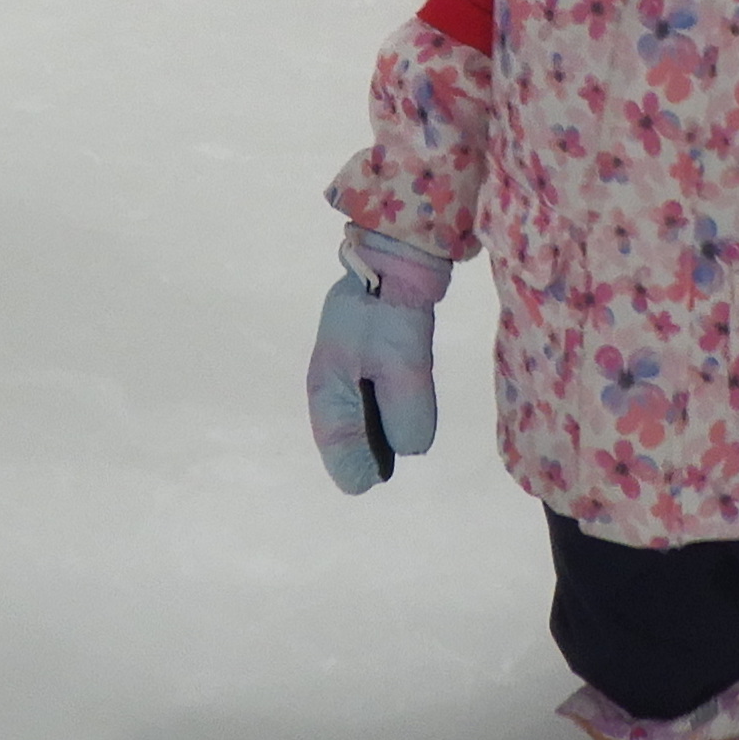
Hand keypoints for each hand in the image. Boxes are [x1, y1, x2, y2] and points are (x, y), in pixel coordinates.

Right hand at [306, 229, 447, 492]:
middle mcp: (330, 386)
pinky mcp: (361, 361)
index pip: (336, 449)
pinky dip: (382, 411)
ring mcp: (344, 372)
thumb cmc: (391, 311)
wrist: (393, 260)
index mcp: (328, 390)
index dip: (356, 469)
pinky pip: (367, 402)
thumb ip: (405, 409)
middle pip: (345, 438)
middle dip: (368, 450)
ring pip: (358, 421)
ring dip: (378, 431)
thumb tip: (411, 450)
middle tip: (391, 458)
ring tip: (400, 428)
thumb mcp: (403, 363)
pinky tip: (400, 405)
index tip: (379, 478)